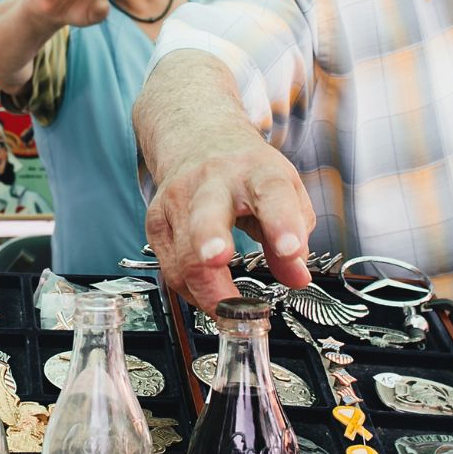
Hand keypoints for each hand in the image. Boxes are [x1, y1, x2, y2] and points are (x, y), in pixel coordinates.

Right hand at [145, 135, 314, 313]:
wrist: (197, 141)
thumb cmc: (246, 171)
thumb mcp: (285, 190)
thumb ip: (296, 232)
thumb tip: (297, 277)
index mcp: (255, 171)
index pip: (271, 194)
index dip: (282, 223)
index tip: (291, 250)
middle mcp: (212, 181)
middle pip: (207, 215)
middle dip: (210, 241)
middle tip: (219, 261)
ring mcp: (177, 200)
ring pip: (184, 255)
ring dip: (207, 292)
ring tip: (230, 312)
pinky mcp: (156, 222)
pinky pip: (171, 269)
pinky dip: (192, 292)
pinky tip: (209, 297)